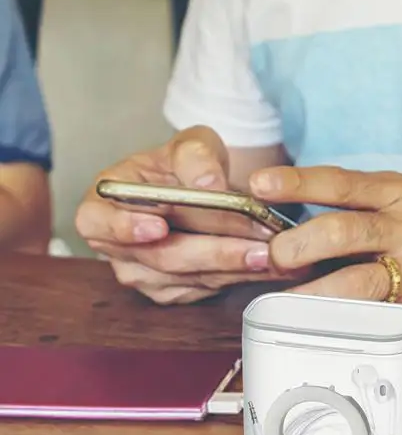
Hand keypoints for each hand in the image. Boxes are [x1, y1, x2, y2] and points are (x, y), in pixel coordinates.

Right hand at [75, 126, 301, 303]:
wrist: (203, 188)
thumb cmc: (186, 165)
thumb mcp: (190, 144)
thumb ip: (195, 156)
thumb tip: (207, 183)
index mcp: (103, 205)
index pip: (97, 223)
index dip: (125, 228)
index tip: (158, 228)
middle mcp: (117, 246)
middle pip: (162, 256)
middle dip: (214, 252)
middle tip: (255, 247)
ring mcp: (144, 273)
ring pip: (190, 278)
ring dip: (233, 268)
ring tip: (271, 255)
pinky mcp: (173, 290)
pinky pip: (206, 289)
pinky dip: (239, 277)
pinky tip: (268, 266)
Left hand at [249, 166, 401, 335]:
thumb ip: (376, 206)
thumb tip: (317, 222)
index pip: (340, 182)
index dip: (296, 182)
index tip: (258, 183)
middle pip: (340, 231)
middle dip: (297, 247)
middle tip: (271, 259)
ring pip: (356, 280)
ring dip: (313, 295)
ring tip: (284, 305)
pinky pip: (387, 321)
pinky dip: (354, 328)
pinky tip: (331, 334)